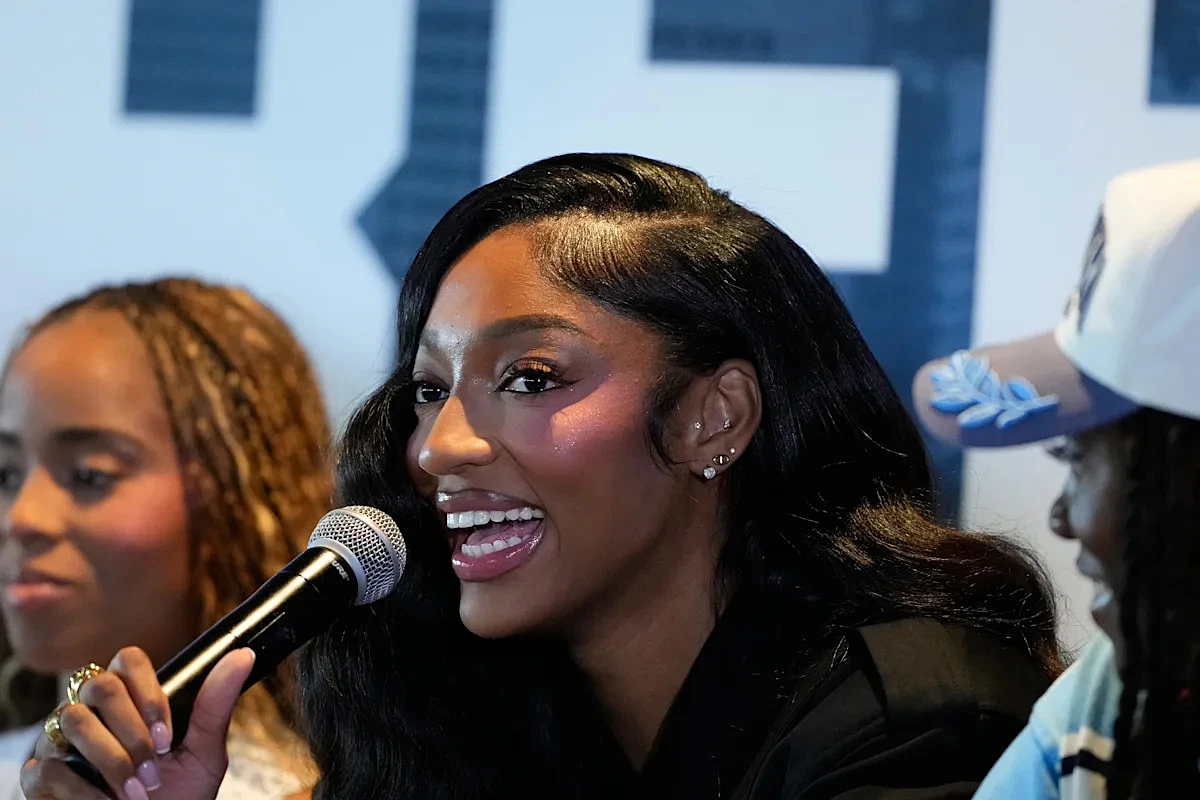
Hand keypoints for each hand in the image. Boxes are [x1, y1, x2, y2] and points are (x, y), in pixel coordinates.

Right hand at [20, 646, 253, 799]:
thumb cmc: (178, 797)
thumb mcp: (203, 753)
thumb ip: (215, 705)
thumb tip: (242, 655)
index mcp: (131, 700)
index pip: (128, 660)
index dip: (148, 691)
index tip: (168, 734)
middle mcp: (92, 711)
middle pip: (100, 685)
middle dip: (132, 730)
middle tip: (155, 765)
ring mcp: (61, 740)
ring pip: (73, 719)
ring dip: (112, 760)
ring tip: (137, 791)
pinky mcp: (39, 775)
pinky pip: (49, 766)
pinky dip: (84, 791)